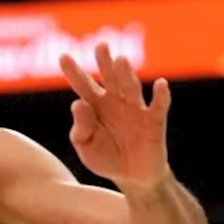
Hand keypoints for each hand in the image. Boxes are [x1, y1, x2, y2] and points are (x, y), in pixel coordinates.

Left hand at [59, 42, 172, 191]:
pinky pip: (159, 105)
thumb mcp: (86, 147)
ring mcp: (136, 109)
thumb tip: (77, 103)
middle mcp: (116, 102)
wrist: (132, 178)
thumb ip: (81, 128)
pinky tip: (160, 84)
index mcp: (96, 107)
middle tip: (100, 45)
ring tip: (120, 60)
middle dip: (105, 62)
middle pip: (110, 78)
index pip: (83, 85)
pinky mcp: (155, 121)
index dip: (74, 71)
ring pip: (131, 87)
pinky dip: (161, 95)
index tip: (63, 57)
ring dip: (126, 74)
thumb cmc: (106, 158)